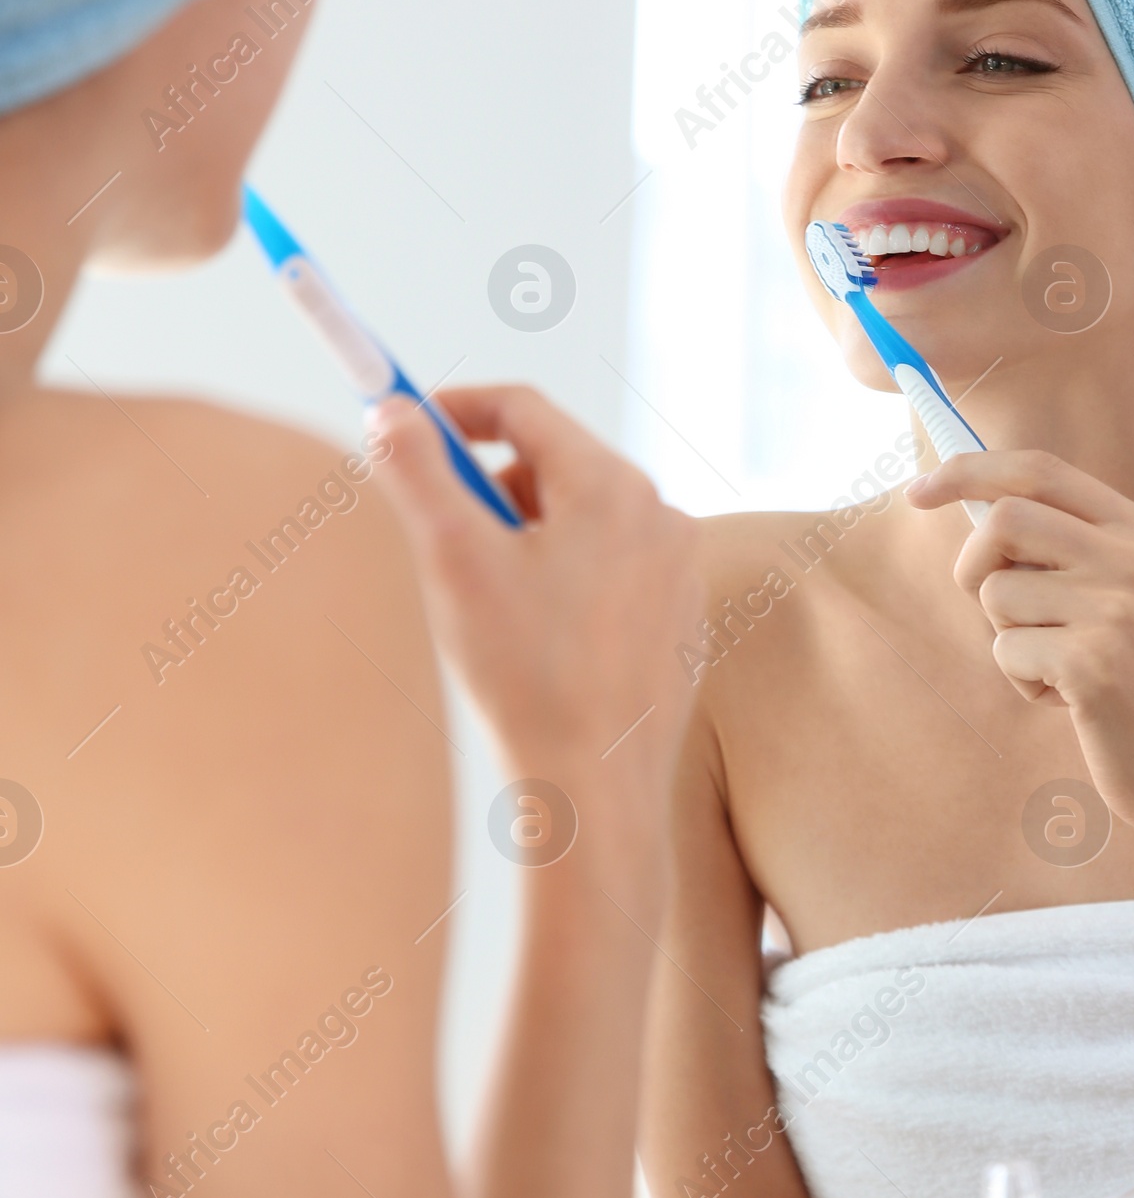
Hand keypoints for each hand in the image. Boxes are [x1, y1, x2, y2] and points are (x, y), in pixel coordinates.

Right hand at [371, 386, 701, 789]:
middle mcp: (661, 518)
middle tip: (438, 535)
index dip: (452, 408)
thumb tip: (389, 409)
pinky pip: (612, 576)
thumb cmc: (525, 676)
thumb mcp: (452, 559)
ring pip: (582, 524)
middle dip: (488, 488)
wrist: (595, 790)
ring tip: (488, 607)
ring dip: (525, 539)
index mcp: (612, 487)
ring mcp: (678, 574)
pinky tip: (535, 646)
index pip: (523, 408)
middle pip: (555, 465)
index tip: (402, 426)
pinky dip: (564, 585)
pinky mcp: (680, 625)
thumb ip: (416, 470)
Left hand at [906, 448, 1133, 841]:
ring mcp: (1121, 609)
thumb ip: (1074, 550)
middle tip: (998, 611)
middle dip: (975, 564)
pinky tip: (1071, 701)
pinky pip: (1006, 649)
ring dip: (1008, 636)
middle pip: (1006, 519)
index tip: (919, 488)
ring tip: (1060, 669)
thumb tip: (978, 511)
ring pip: (998, 591)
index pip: (1041, 470)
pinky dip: (1022, 680)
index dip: (970, 471)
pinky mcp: (1094, 663)